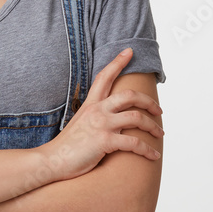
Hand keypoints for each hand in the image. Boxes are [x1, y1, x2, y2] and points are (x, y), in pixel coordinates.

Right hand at [40, 48, 162, 180]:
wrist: (52, 160)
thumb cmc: (67, 145)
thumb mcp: (80, 122)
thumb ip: (95, 115)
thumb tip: (111, 116)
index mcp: (91, 104)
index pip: (105, 77)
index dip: (118, 62)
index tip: (129, 51)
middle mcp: (97, 110)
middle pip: (130, 95)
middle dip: (149, 101)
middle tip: (159, 110)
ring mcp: (101, 125)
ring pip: (137, 117)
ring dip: (153, 126)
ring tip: (160, 133)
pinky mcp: (105, 141)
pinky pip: (134, 143)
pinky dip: (148, 150)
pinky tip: (154, 155)